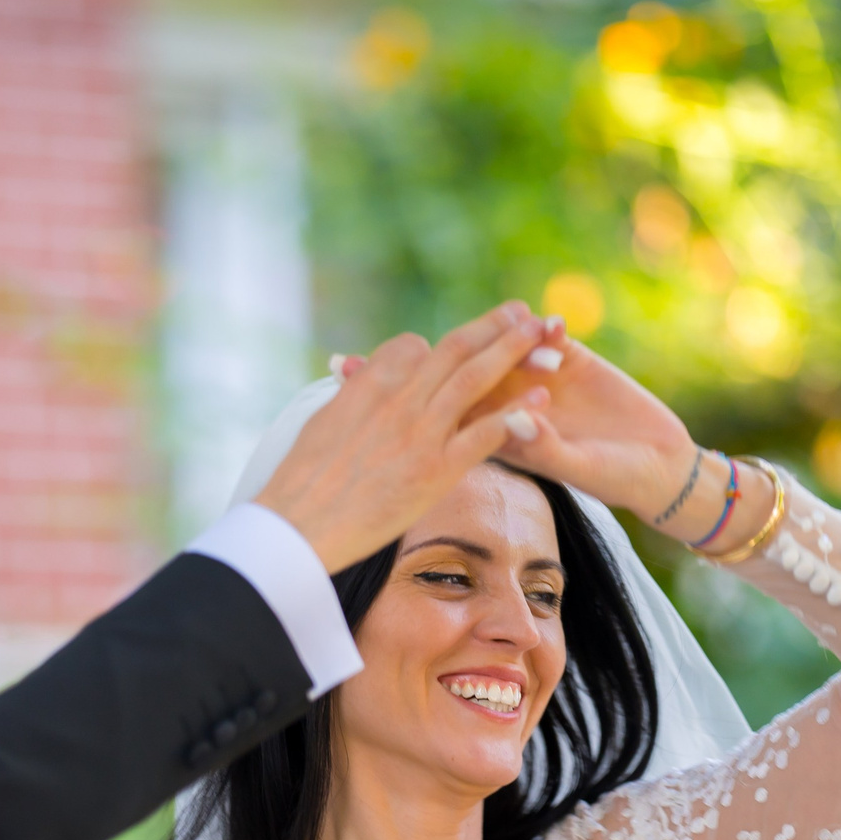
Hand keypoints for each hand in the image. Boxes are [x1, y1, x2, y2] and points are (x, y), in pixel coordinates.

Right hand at [249, 304, 556, 570]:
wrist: (298, 527)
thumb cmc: (298, 485)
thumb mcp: (318, 425)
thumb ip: (348, 398)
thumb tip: (352, 380)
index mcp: (367, 385)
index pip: (412, 346)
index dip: (437, 346)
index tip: (458, 347)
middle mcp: (397, 399)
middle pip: (453, 349)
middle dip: (492, 327)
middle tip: (521, 312)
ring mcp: (420, 432)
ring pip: (476, 379)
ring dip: (513, 352)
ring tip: (542, 335)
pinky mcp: (436, 469)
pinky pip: (484, 432)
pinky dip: (515, 413)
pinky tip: (541, 402)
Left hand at [460, 331, 705, 527]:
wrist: (659, 461)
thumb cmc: (612, 477)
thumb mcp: (577, 467)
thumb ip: (544, 446)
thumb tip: (513, 420)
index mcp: (503, 437)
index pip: (465, 409)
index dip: (464, 392)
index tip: (479, 385)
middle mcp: (514, 404)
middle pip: (480, 370)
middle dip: (487, 353)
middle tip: (505, 348)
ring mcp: (540, 379)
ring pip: (511, 346)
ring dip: (516, 336)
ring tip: (537, 339)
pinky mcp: (571, 359)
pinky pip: (549, 336)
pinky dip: (547, 327)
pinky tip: (556, 326)